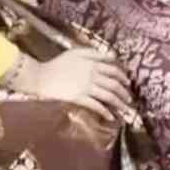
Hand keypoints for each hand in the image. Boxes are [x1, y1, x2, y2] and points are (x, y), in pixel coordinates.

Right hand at [8, 49, 133, 121]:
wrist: (40, 76)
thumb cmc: (57, 64)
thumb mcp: (76, 52)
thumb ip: (94, 53)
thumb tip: (112, 56)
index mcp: (93, 63)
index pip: (114, 70)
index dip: (123, 77)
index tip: (128, 83)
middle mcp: (92, 75)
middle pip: (114, 84)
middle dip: (124, 93)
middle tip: (129, 99)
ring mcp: (86, 87)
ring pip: (109, 96)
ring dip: (119, 103)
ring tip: (125, 109)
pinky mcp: (79, 98)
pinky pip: (96, 105)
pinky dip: (105, 112)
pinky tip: (110, 117)